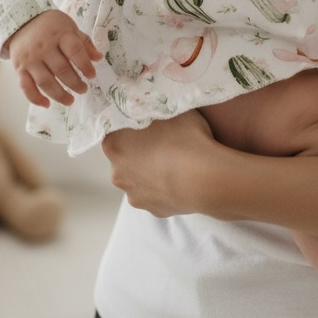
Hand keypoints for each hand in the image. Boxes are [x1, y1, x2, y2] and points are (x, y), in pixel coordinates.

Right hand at [8, 9, 102, 107]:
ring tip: (70, 100)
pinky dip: (36, 98)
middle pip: (61, 69)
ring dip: (59, 94)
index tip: (92, 75)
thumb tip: (99, 58)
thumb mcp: (69, 27)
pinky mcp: (19, 68)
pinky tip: (47, 104)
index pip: (74, 50)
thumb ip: (84, 43)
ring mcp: (30, 59)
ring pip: (45, 81)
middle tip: (84, 89)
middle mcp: (43, 47)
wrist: (22, 22)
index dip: (85, 65)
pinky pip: (26, 87)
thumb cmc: (51, 26)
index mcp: (59, 34)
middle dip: (75, 83)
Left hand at [102, 111, 218, 216]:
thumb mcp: (166, 108)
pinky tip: (180, 178)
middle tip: (162, 141)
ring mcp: (134, 195)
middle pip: (124, 156)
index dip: (129, 125)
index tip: (145, 121)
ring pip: (139, 178)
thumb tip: (146, 106)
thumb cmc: (184, 137)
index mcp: (113, 145)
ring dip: (151, 170)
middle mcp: (117, 173)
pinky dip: (164, 187)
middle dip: (138, 149)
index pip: (113, 130)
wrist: (205, 178)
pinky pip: (156, 194)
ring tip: (174, 161)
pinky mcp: (153, 211)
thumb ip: (149, 108)